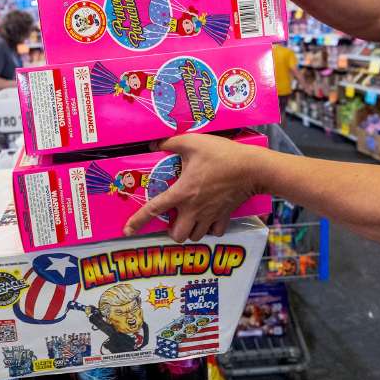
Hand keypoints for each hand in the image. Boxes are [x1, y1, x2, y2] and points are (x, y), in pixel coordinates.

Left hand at [123, 133, 269, 240]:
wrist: (252, 168)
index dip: (138, 221)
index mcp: (182, 192)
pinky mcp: (225, 215)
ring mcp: (211, 215)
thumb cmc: (222, 155)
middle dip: (172, 232)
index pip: (154, 210)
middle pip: (178, 235)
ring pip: (195, 236)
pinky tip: (208, 219)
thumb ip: (169, 143)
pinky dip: (209, 229)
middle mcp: (194, 209)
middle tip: (172, 221)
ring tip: (189, 219)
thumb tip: (152, 144)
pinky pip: (214, 232)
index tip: (127, 230)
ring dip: (189, 231)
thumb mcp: (192, 142)